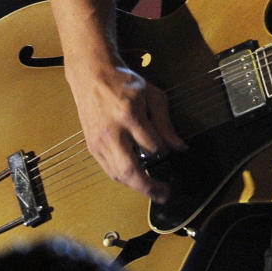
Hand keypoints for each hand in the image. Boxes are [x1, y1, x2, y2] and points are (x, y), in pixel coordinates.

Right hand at [67, 60, 185, 202]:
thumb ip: (166, 123)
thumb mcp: (152, 95)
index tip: (170, 150)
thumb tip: (180, 147)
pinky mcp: (92, 147)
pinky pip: (109, 170)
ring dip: (137, 187)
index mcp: (129, 114)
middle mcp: (111, 132)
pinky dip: (123, 178)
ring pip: (117, 174)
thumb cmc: (124, 83)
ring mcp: (98, 142)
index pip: (151, 145)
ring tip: (154, 191)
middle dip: (148, 187)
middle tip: (165, 195)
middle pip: (129, 170)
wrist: (92, 75)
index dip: (163, 150)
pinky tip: (136, 180)